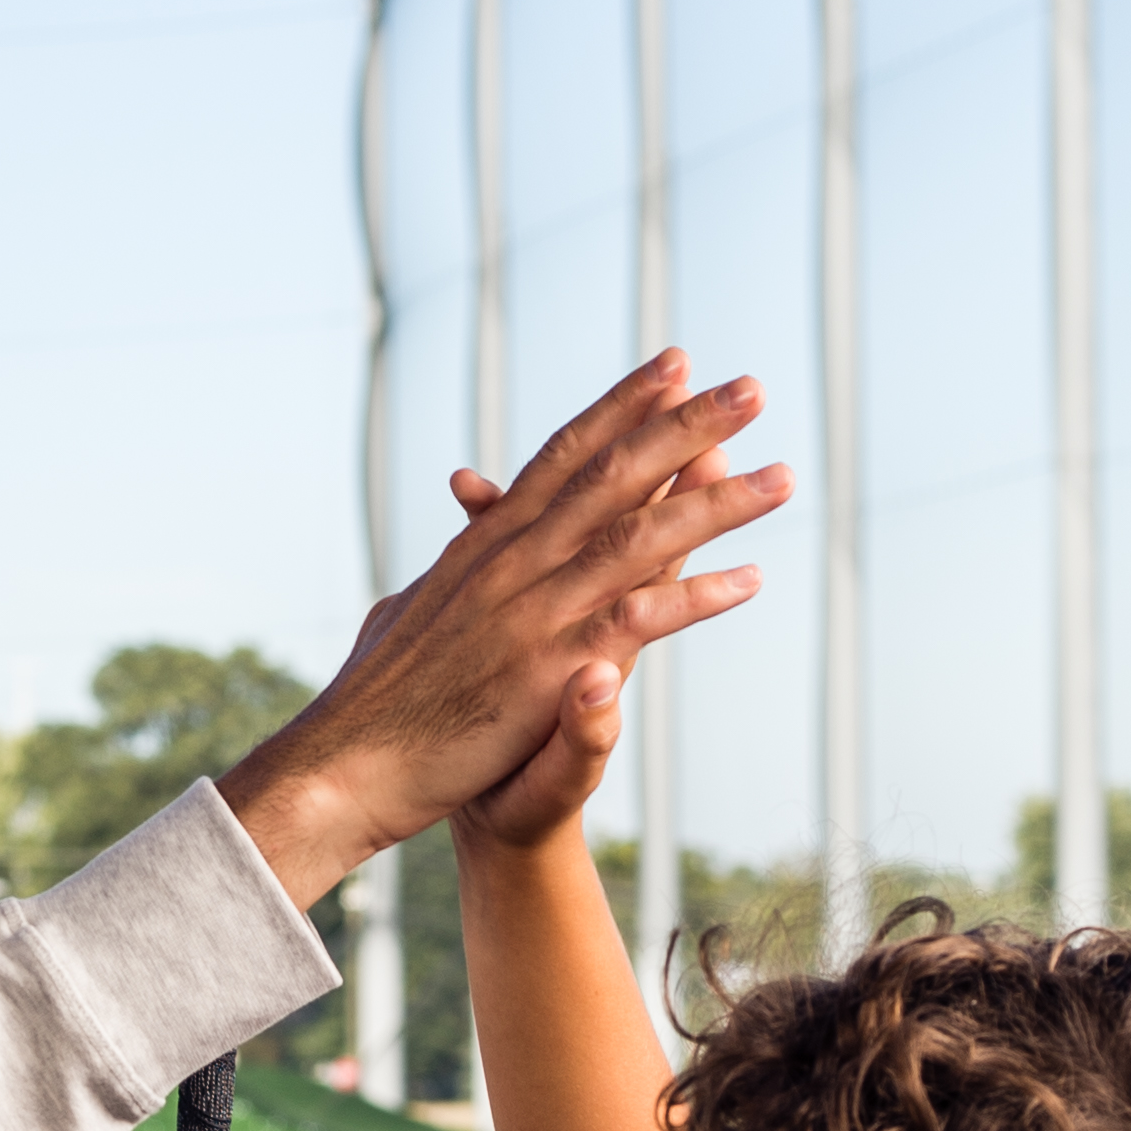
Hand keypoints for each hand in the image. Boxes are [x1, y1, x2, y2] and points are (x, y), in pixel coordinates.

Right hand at [219, 353, 787, 907]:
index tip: (673, 365)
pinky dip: (694, 598)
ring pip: (639, 538)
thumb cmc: (375, 703)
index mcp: (485, 546)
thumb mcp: (409, 613)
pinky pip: (636, 621)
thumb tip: (461, 537)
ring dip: (717, 504)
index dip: (623, 408)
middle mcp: (512, 562)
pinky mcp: (546, 669)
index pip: (564, 457)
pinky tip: (749, 580)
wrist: (347, 765)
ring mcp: (530, 611)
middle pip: (613, 477)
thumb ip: (449, 572)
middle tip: (751, 388)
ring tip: (783, 476)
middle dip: (686, 427)